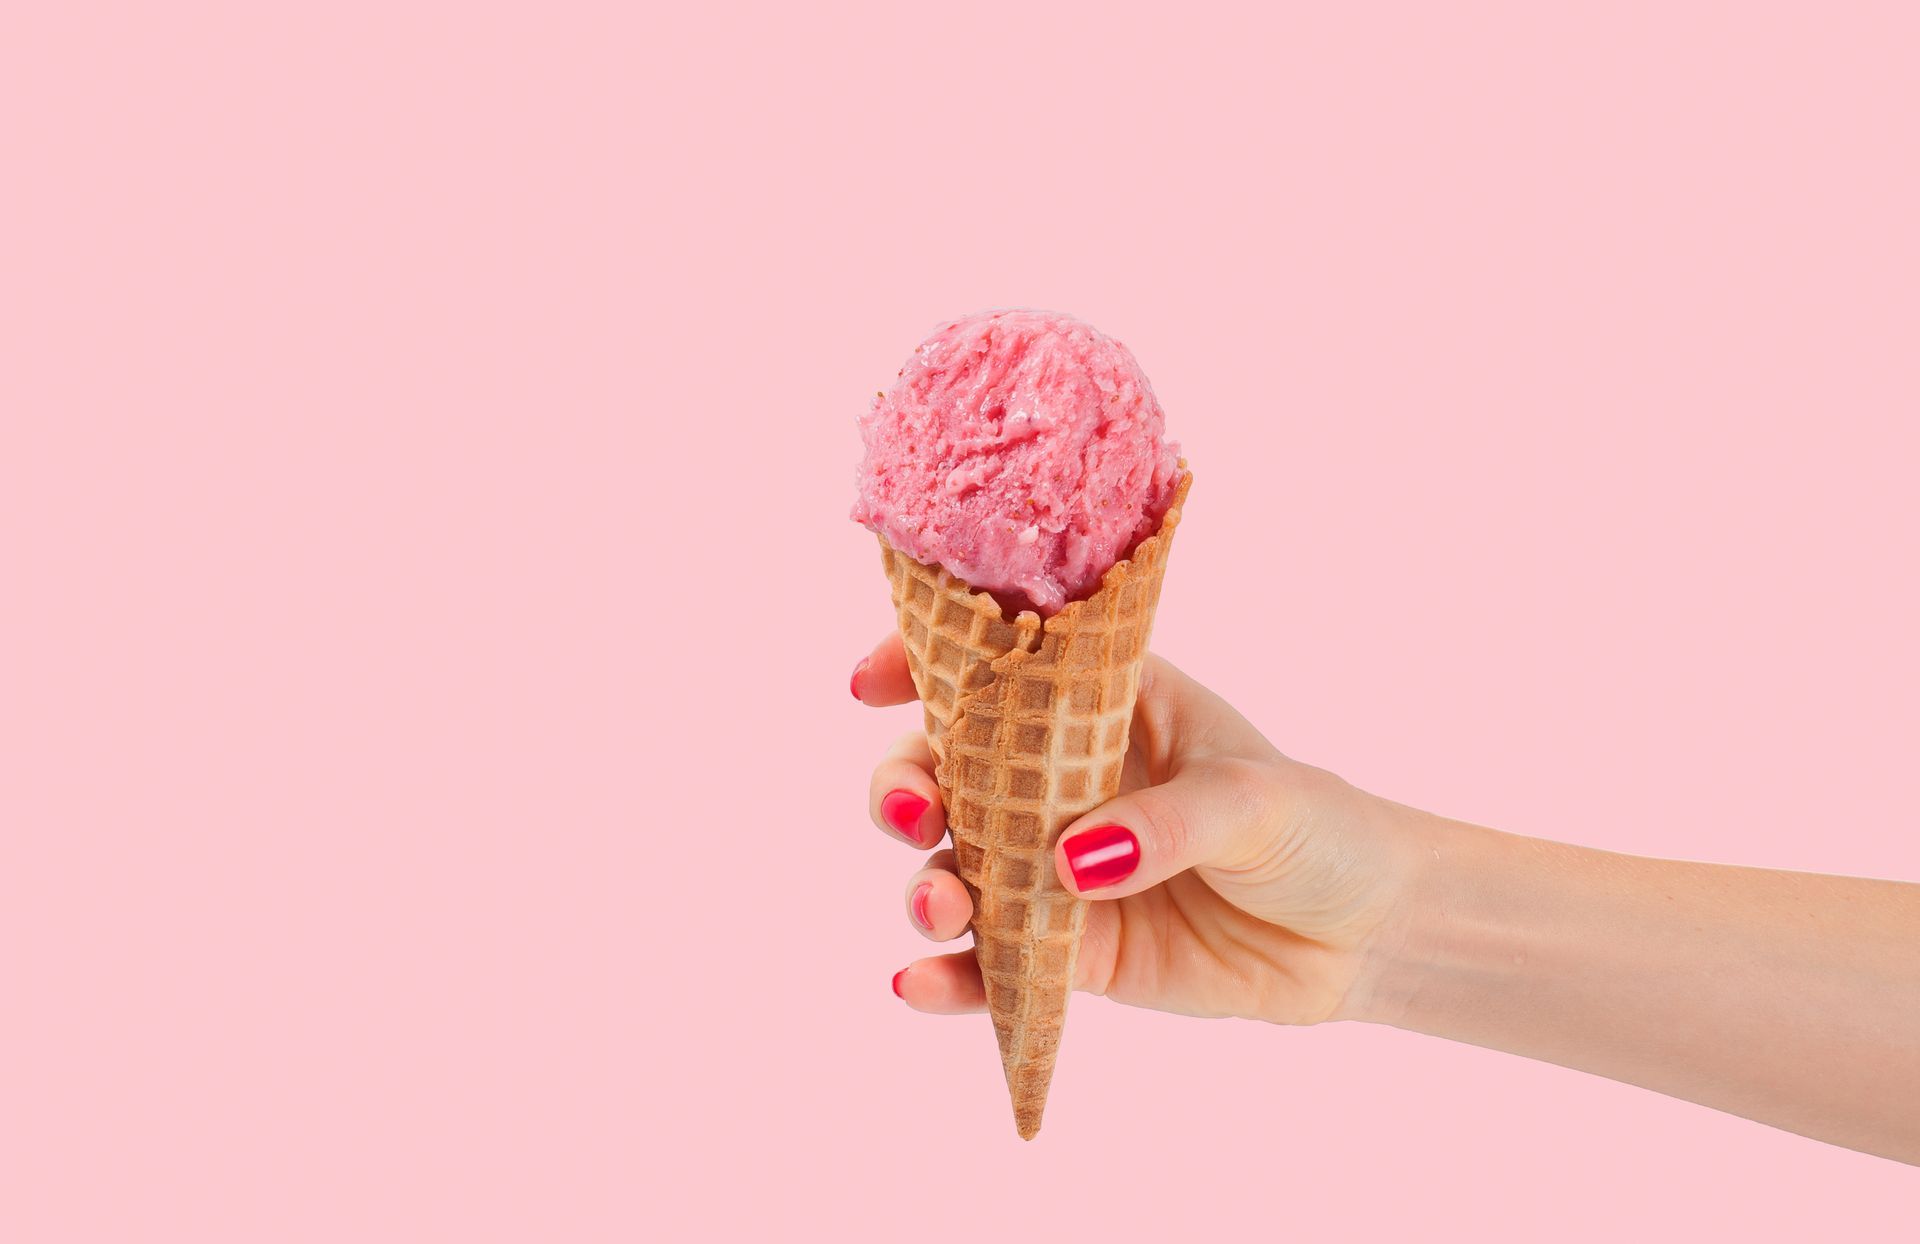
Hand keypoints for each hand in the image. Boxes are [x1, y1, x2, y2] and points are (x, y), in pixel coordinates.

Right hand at [853, 633, 1424, 1024]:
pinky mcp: (1070, 951)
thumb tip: (1068, 862)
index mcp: (1104, 707)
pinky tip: (921, 986)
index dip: (922, 664)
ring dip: (927, 884)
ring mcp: (1058, 868)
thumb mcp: (1254, 803)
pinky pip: (993, 962)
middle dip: (903, 786)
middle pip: (947, 771)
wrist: (1367, 935)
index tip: (869, 684)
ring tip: (940, 906)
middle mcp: (1063, 781)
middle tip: (913, 814)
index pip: (1000, 668)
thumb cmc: (1319, 829)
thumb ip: (1162, 825)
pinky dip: (950, 978)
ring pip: (956, 866)